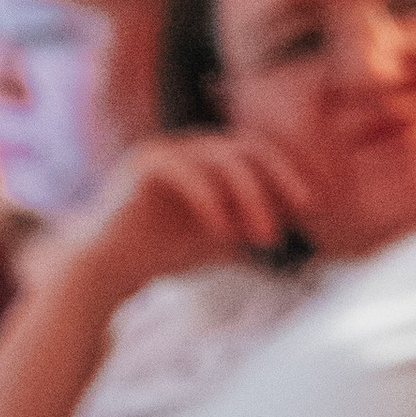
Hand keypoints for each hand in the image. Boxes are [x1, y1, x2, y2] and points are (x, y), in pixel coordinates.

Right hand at [62, 129, 317, 306]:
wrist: (104, 271)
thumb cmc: (159, 256)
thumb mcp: (219, 238)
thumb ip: (253, 225)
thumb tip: (299, 221)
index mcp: (204, 156)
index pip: (256, 155)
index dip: (287, 176)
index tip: (311, 206)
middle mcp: (186, 145)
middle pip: (246, 149)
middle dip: (278, 180)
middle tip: (303, 210)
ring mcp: (164, 149)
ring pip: (222, 160)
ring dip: (251, 198)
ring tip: (265, 236)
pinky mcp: (143, 164)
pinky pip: (188, 174)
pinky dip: (210, 203)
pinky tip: (225, 233)